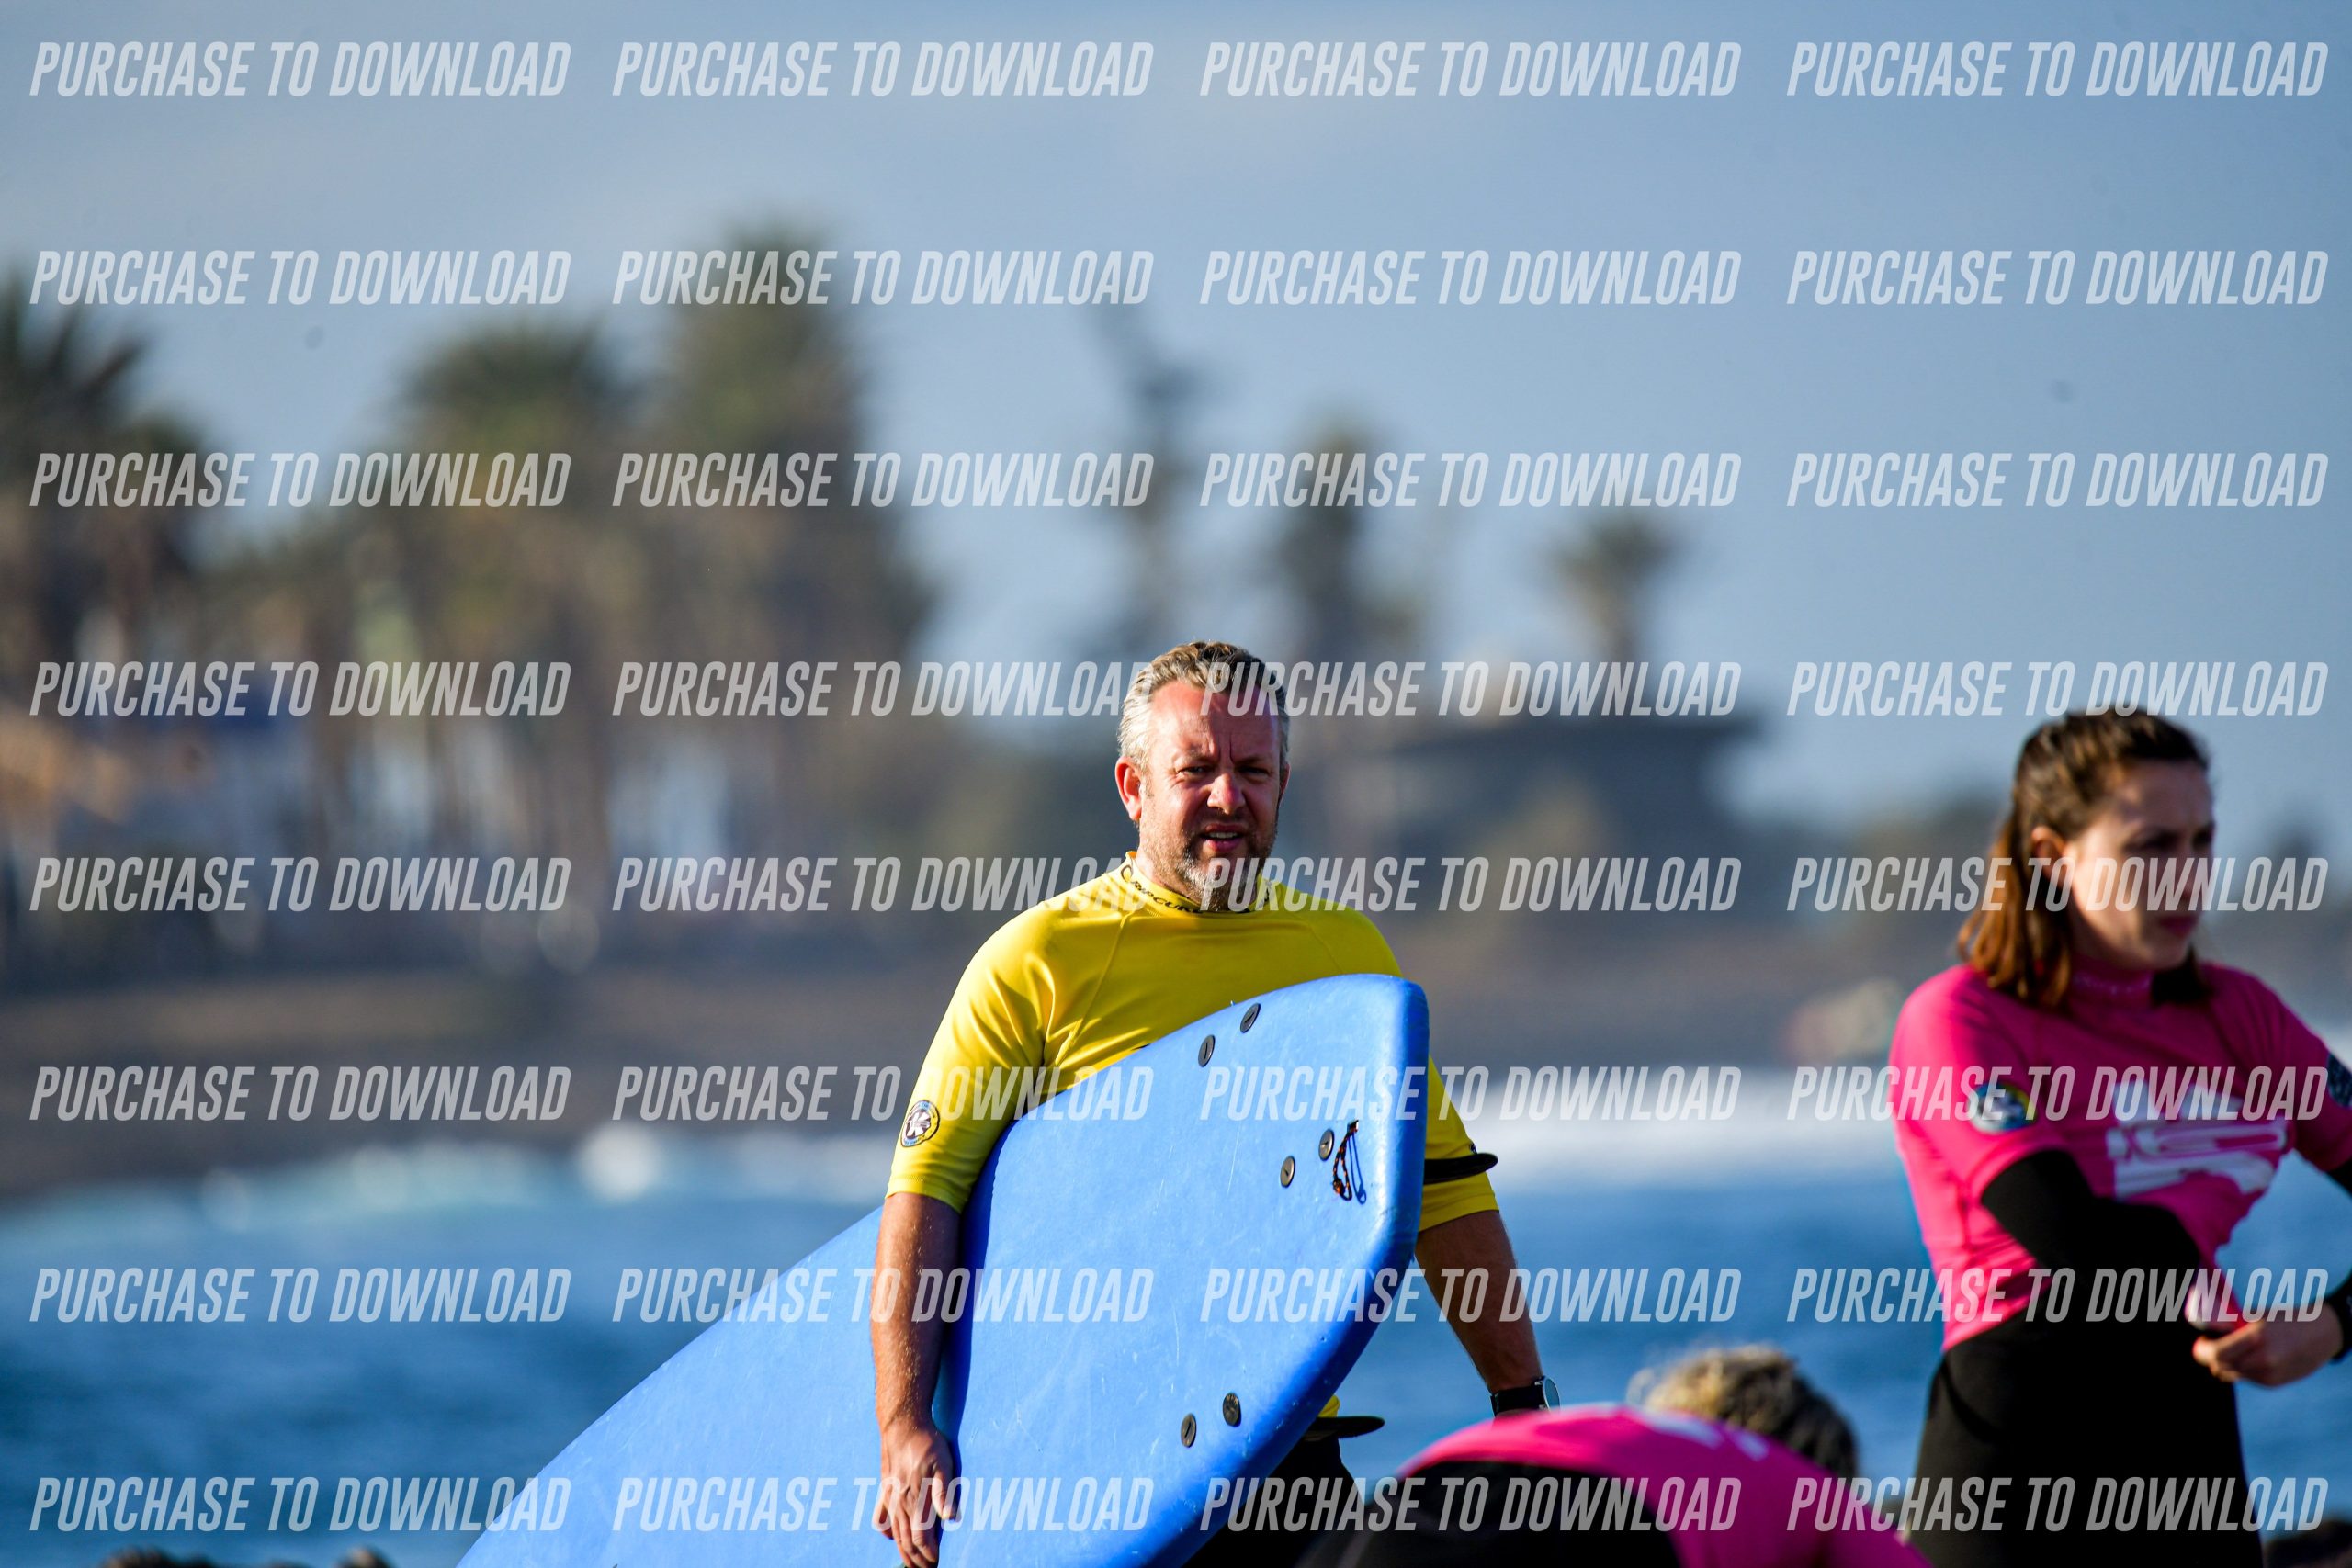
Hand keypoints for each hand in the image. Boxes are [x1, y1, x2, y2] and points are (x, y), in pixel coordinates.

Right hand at [874, 1415, 958, 1566]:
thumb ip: (945, 1493)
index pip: (921, 1538)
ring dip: (903, 1550)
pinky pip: (881, 1518)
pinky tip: (892, 1537)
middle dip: (917, 1559)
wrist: (902, 1425)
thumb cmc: (927, 1443)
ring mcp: (890, 1497)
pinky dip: (887, 1532)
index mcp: (916, 1499)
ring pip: (894, 1533)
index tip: (937, 1562)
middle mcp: (900, 1502)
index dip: (929, 1554)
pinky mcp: (885, 1490)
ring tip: (912, 1562)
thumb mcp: (944, 1464)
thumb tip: (951, 1519)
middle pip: (906, 1540)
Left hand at [2192, 1311, 2343, 1386]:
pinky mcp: (2273, 1383)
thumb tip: (2208, 1330)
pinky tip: (2253, 1356)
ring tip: (2235, 1348)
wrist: (2320, 1334)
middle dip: (2211, 1356)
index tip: (2202, 1341)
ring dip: (2227, 1363)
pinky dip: (2242, 1368)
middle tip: (2211, 1344)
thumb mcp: (2258, 1315)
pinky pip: (2246, 1377)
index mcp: (2256, 1338)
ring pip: (2231, 1374)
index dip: (2202, 1350)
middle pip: (2220, 1366)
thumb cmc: (2285, 1319)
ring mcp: (2268, 1375)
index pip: (2216, 1354)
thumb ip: (2233, 1324)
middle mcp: (2263, 1360)